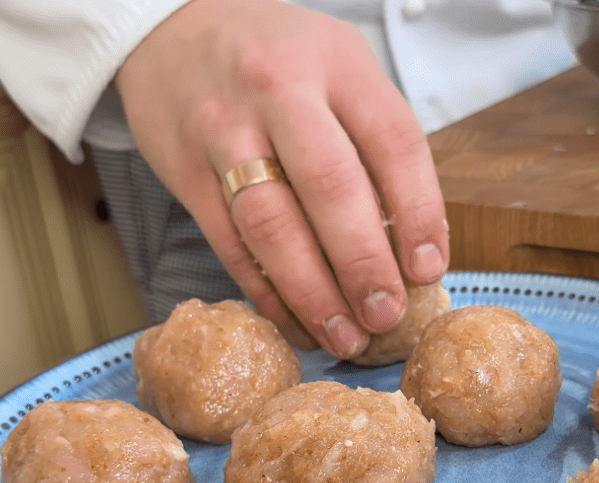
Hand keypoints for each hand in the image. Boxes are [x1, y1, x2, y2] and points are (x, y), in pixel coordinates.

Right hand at [115, 0, 449, 357]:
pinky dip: (264, 291)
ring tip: (344, 335)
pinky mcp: (184, 170)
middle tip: (386, 316)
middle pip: (330, 185)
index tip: (428, 270)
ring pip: (271, 224)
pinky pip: (229, 243)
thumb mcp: (337, 65)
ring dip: (312, 292)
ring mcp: (224, 130)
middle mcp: (279, 91)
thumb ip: (372, 138)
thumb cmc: (273, 57)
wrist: (169, 28)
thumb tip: (410, 243)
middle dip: (363, 263)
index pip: (392, 141)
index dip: (419, 212)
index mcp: (336, 63)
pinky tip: (294, 320)